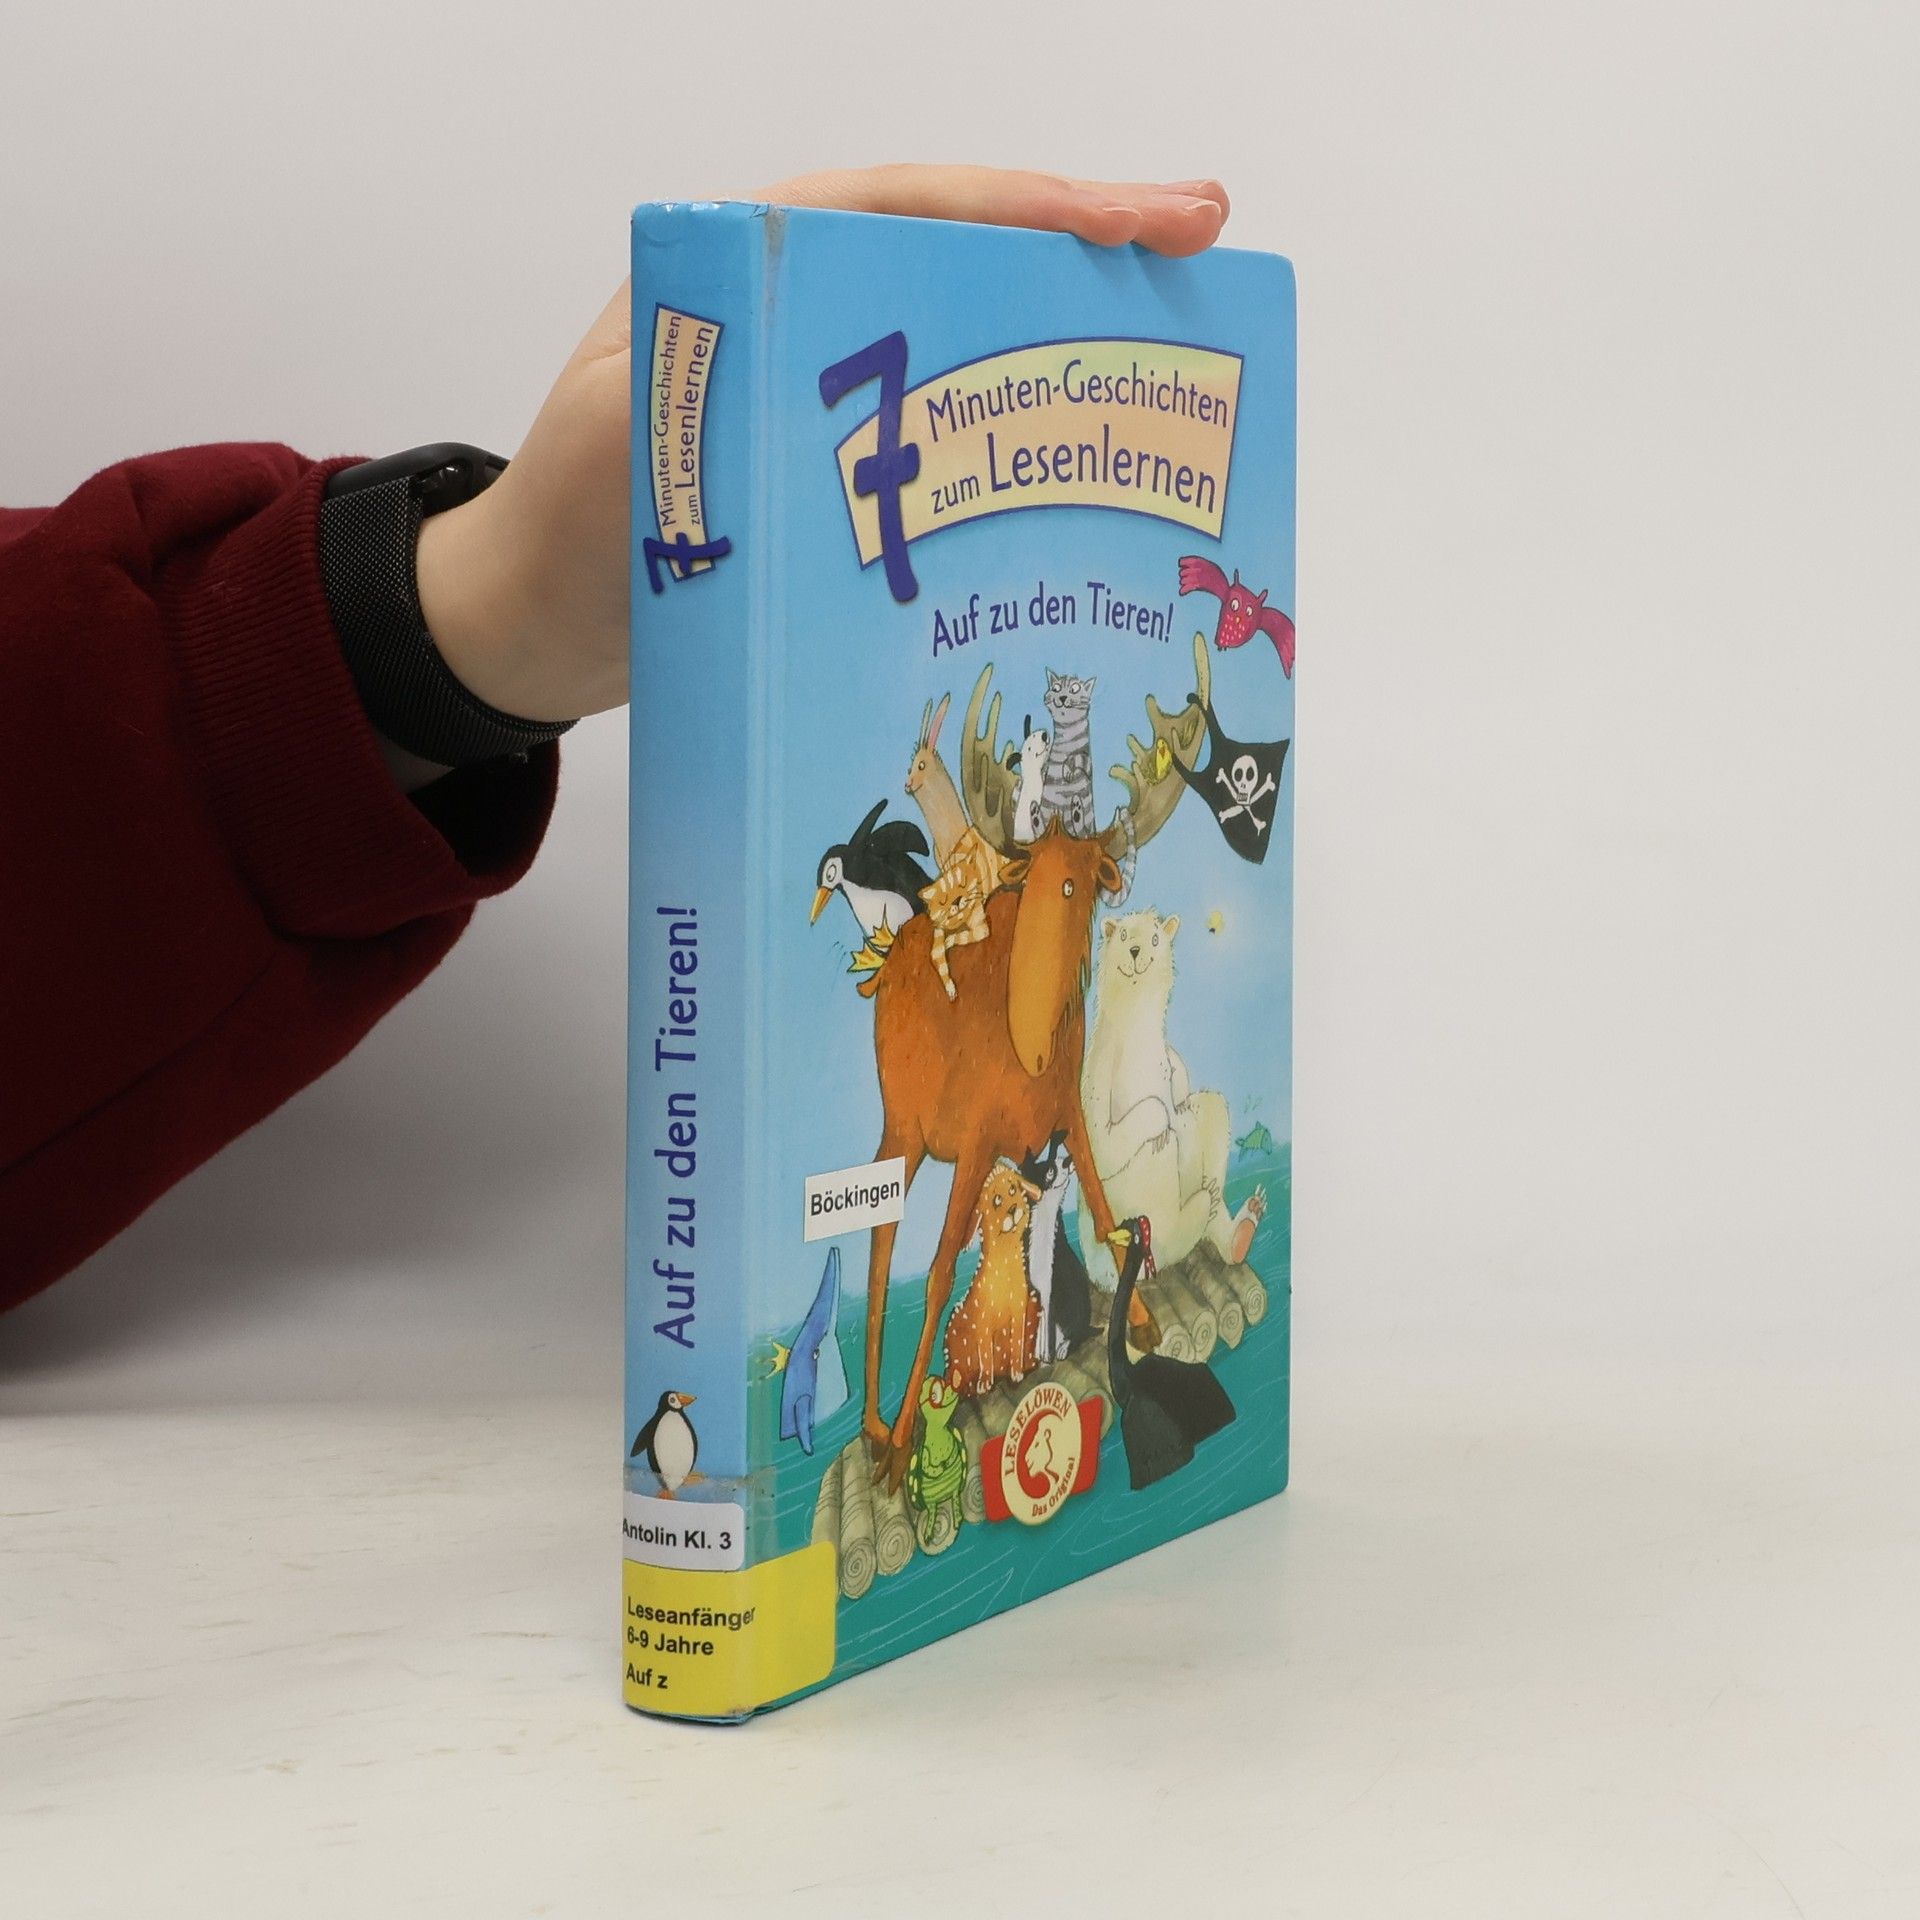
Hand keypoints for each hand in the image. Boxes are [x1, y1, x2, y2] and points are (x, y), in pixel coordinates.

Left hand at [415, 165, 1230, 723]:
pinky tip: (1089, 490)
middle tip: (1205, 264)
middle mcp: (804, 319)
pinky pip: (949, 448)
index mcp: (750, 267)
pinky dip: (1021, 458)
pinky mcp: (843, 480)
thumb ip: (682, 392)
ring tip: (1176, 377)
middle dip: (1087, 260)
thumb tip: (783, 368)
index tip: (1155, 220)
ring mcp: (830, 401)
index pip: (914, 206)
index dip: (1040, 207)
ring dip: (1070, 357)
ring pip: (971, 352)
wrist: (530, 631)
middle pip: (967, 262)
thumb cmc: (554, 529)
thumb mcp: (601, 444)